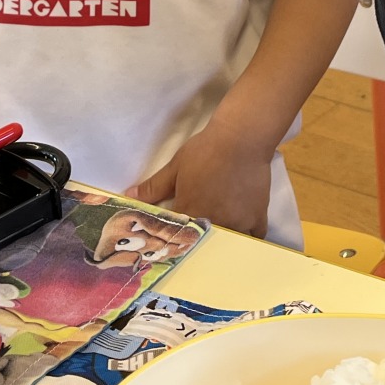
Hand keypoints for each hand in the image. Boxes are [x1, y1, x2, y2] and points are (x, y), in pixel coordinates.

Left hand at [127, 122, 272, 236]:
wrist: (241, 138)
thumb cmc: (205, 151)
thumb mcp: (175, 166)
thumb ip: (153, 187)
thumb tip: (127, 196)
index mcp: (190, 213)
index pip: (176, 237)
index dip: (172, 240)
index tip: (171, 243)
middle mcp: (214, 224)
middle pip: (203, 245)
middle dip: (197, 246)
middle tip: (194, 244)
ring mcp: (238, 223)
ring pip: (228, 245)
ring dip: (221, 245)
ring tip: (216, 244)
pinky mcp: (257, 218)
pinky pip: (254, 239)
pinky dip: (248, 240)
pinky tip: (242, 236)